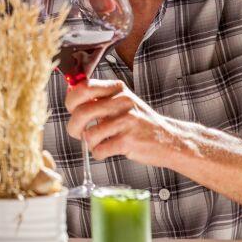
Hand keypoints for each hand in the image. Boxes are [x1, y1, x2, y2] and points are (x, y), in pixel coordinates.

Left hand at [64, 79, 188, 167]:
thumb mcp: (122, 102)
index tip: (73, 110)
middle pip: (80, 112)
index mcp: (117, 89)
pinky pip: (99, 150)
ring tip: (99, 143)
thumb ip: (99, 99)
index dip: (71, 101)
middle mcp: (122, 101)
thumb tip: (71, 97)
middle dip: (74, 127)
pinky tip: (108, 150)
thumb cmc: (140, 123)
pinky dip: (99, 154)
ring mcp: (127, 121)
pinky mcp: (129, 141)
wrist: (170, 139)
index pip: (83, 87)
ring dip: (89, 143)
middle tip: (77, 133)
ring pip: (88, 134)